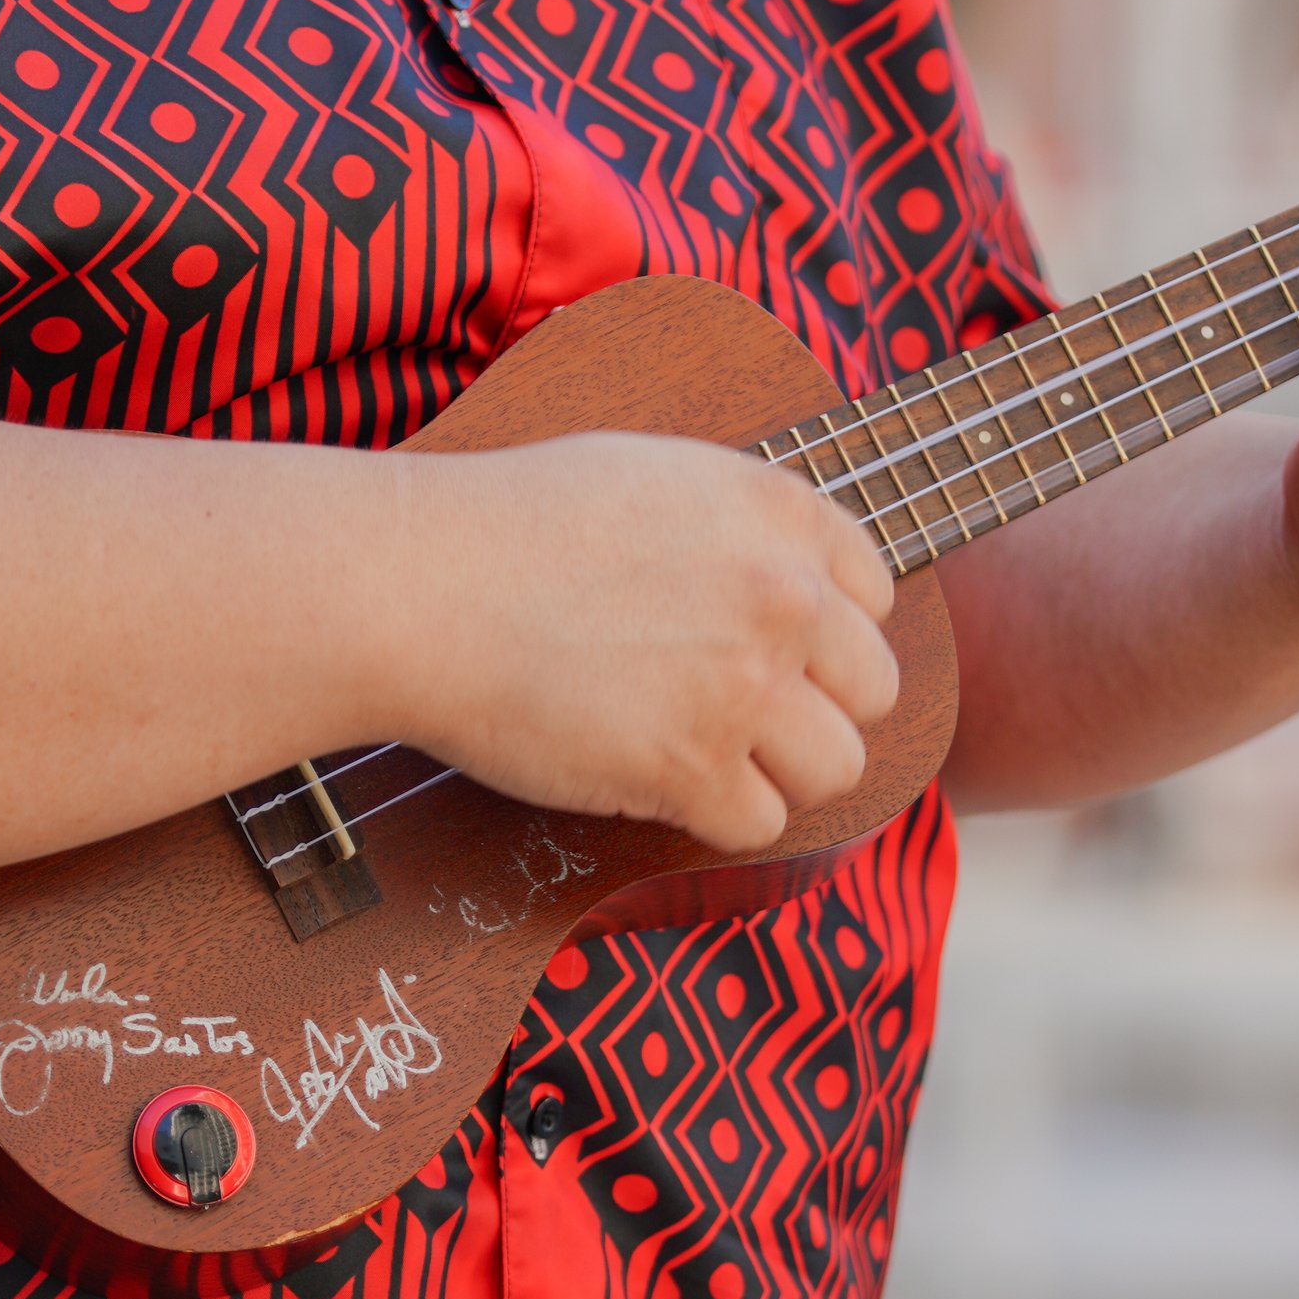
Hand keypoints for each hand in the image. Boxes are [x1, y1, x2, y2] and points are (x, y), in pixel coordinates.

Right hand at [396, 433, 899, 852]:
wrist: (422, 584)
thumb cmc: (511, 523)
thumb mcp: (657, 473)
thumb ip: (742, 525)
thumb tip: (797, 577)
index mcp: (780, 512)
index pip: (876, 594)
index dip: (824, 630)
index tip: (770, 645)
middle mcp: (784, 596)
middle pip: (871, 691)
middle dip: (813, 707)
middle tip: (737, 710)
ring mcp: (744, 685)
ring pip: (836, 768)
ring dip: (776, 771)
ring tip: (704, 752)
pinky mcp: (691, 767)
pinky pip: (758, 824)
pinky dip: (712, 816)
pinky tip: (656, 779)